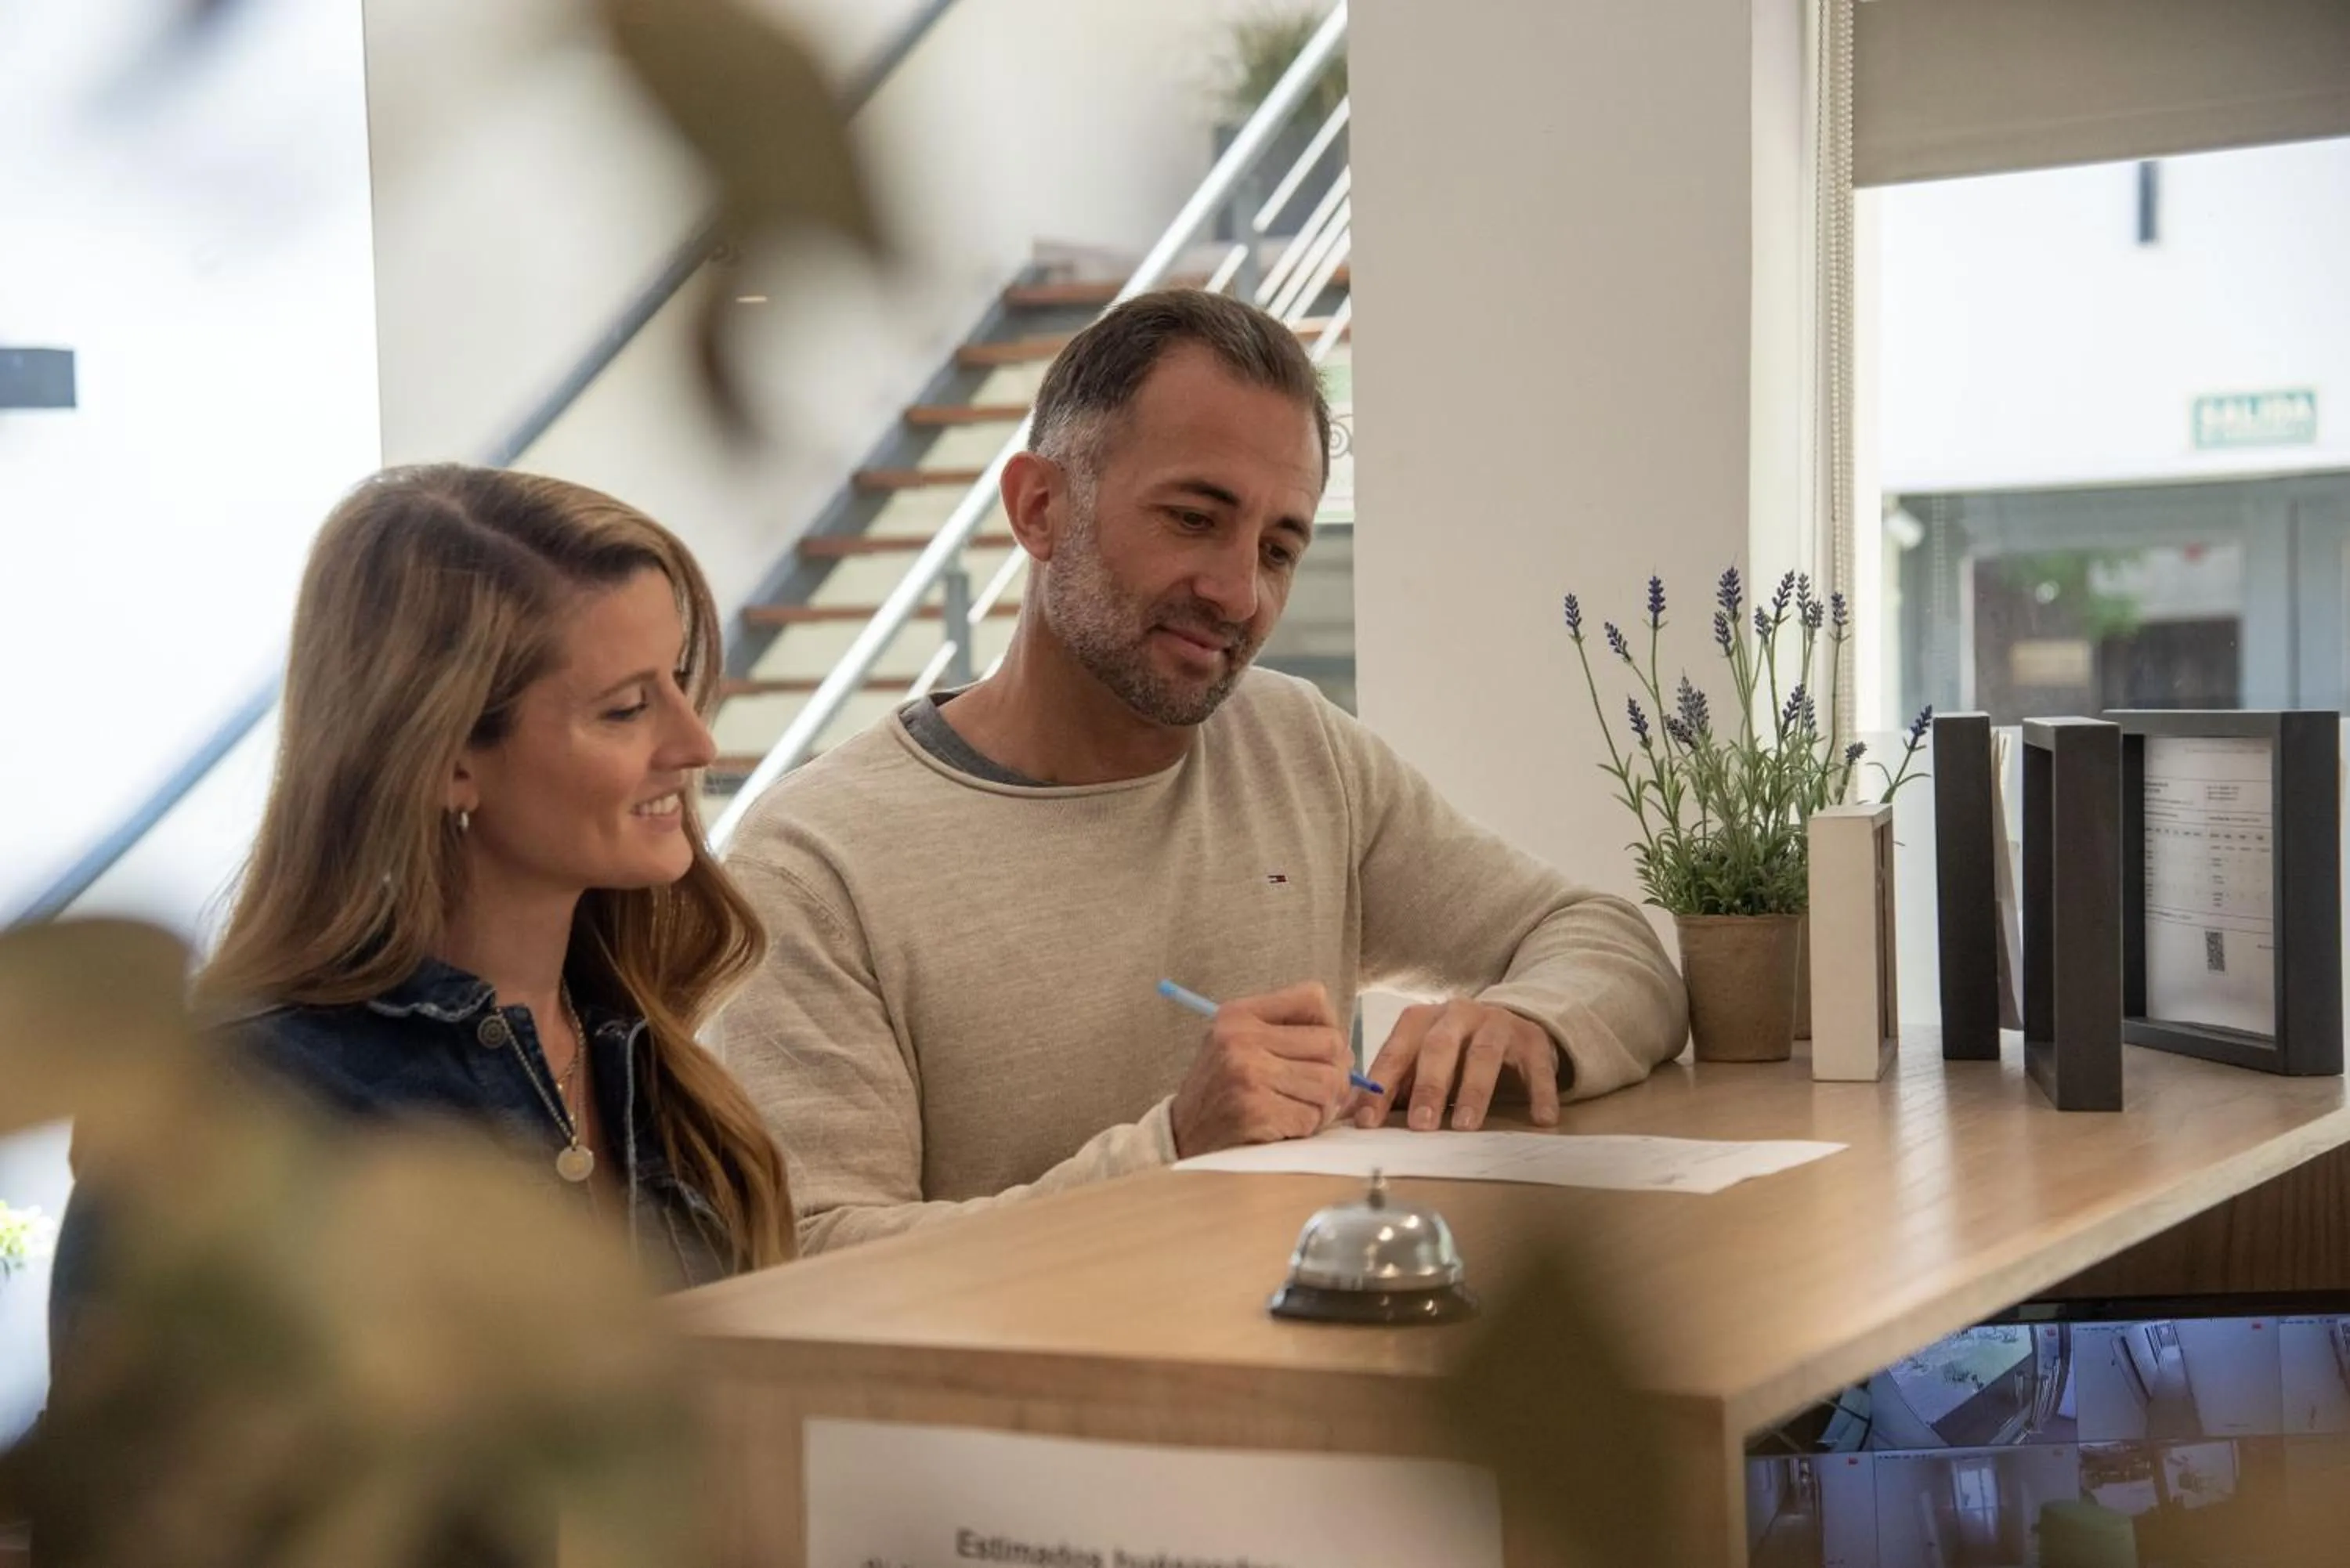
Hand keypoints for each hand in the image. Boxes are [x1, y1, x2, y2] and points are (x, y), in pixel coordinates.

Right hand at [1169, 981, 1354, 1157]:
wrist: (1180, 1135)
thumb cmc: (1219, 1089)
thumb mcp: (1237, 1043)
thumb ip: (1283, 1032)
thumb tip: (1346, 1049)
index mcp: (1239, 1013)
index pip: (1313, 998)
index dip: (1330, 1025)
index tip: (1321, 1051)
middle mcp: (1242, 1038)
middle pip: (1331, 1044)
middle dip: (1337, 1073)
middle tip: (1323, 1091)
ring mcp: (1248, 1074)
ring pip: (1328, 1083)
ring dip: (1325, 1105)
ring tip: (1303, 1110)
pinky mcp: (1255, 1110)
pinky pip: (1311, 1117)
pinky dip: (1307, 1127)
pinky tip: (1287, 1127)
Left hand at [1355, 1000, 1562, 1131]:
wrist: (1508, 1021)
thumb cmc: (1453, 1050)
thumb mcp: (1419, 1060)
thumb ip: (1391, 1086)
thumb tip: (1348, 1116)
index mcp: (1421, 1019)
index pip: (1396, 1052)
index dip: (1381, 1087)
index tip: (1369, 1122)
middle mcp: (1457, 1014)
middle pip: (1439, 1048)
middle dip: (1428, 1087)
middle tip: (1420, 1124)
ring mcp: (1497, 1023)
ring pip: (1484, 1054)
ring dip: (1474, 1091)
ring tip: (1465, 1125)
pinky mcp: (1532, 1038)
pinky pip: (1537, 1064)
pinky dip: (1540, 1091)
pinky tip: (1542, 1118)